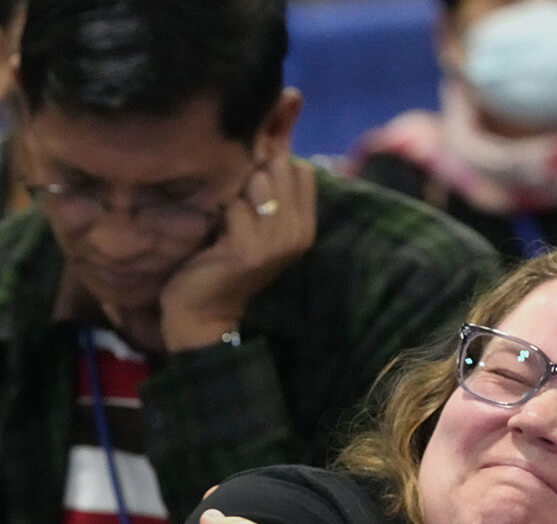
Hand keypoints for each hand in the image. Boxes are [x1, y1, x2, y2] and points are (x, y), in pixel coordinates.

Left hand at [158, 151, 316, 350]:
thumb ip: (271, 187)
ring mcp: (276, 242)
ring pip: (258, 182)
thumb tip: (275, 134)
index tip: (254, 180)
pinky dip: (220, 212)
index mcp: (306, 226)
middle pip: (281, 169)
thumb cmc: (226, 261)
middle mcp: (298, 233)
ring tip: (225, 215)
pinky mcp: (250, 249)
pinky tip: (215, 231)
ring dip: (235, 191)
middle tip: (236, 201)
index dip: (277, 165)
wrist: (206, 311)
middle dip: (254, 173)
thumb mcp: (258, 223)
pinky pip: (235, 205)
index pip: (303, 170)